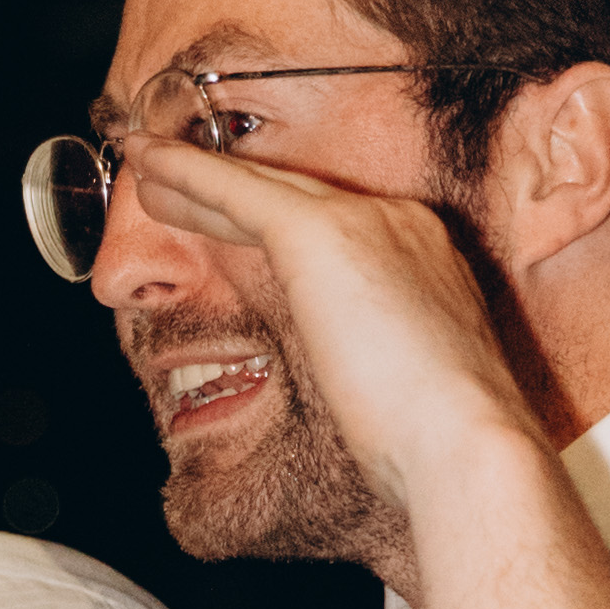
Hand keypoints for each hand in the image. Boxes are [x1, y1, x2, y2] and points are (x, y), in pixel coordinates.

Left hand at [127, 135, 543, 524]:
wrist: (466, 444)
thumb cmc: (441, 446)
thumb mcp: (410, 390)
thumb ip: (379, 363)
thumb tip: (351, 380)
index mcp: (426, 260)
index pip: (337, 225)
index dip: (279, 221)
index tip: (241, 226)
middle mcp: (401, 223)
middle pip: (296, 194)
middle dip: (233, 187)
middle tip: (175, 175)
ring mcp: (365, 221)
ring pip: (260, 187)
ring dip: (194, 175)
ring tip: (144, 162)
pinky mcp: (321, 233)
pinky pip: (237, 192)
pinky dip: (187, 175)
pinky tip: (147, 164)